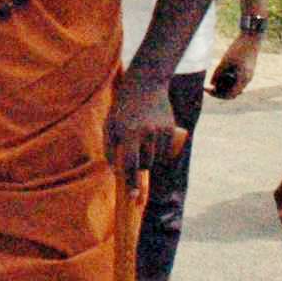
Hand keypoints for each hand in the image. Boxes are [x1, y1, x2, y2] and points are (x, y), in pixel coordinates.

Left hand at [106, 74, 179, 188]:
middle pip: (145, 164)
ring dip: (151, 159)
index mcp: (129, 132)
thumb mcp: (109, 124)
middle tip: (135, 151)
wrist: (145, 84)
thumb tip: (116, 171)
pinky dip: (161, 152)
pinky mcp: (171, 128)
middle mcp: (147, 132)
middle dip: (140, 165)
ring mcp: (161, 130)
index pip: (131, 164)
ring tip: (144, 143)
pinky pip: (167, 151)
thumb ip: (109, 148)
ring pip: (157, 159)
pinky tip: (154, 141)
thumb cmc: (122, 107)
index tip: (133, 196)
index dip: (131, 182)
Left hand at [207, 29, 261, 101]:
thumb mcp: (225, 60)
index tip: (207, 89)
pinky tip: (220, 75)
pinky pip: (237, 81)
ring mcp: (248, 76)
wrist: (251, 37)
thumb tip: (212, 84)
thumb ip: (218, 73)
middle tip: (208, 86)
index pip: (230, 95)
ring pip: (234, 87)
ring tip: (214, 79)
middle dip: (220, 91)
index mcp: (243, 79)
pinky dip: (228, 81)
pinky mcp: (247, 71)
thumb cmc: (239, 48)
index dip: (217, 94)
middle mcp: (247, 80)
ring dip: (224, 86)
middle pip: (232, 93)